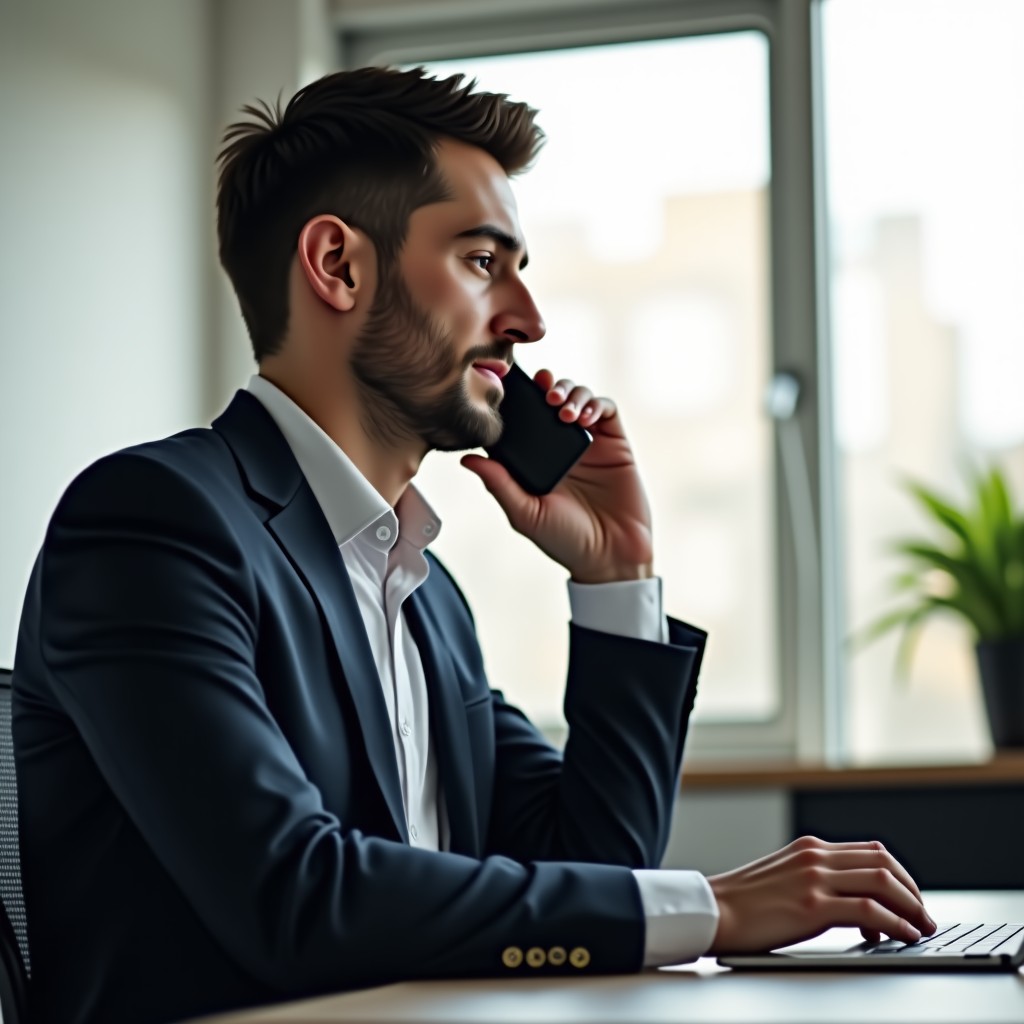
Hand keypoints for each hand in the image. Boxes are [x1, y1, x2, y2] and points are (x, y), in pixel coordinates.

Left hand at [460, 369, 652, 582]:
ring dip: (570, 393)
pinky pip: (606, 409)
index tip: (509, 389)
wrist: (610, 557)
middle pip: (551, 400)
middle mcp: (560, 447)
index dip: (516, 401)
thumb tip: (466, 458)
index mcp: (535, 460)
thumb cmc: (564, 541)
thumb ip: (499, 484)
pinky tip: (585, 417)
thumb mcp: (525, 513)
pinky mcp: (616, 444)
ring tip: (562, 408)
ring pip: (578, 397)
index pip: (522, 421)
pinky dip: (595, 403)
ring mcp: (589, 443)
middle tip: (542, 390)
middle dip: (546, 387)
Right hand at [707, 836, 936, 953]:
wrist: (713, 911)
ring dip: (911, 908)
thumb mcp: (784, 877)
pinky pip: (870, 910)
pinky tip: (902, 936)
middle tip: (923, 915)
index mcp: (809, 847)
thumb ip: (816, 880)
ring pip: (883, 882)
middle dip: (912, 891)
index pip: (871, 851)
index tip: (910, 898)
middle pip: (884, 863)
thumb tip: (855, 905)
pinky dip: (896, 924)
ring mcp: (814, 879)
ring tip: (920, 928)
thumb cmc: (743, 903)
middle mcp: (815, 856)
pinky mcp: (813, 906)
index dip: (899, 875)